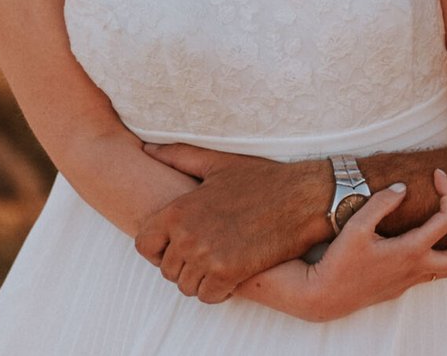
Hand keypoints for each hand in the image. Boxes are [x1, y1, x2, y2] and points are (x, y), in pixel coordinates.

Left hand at [135, 143, 331, 302]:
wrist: (303, 198)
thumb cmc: (262, 179)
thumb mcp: (217, 163)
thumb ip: (178, 156)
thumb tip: (147, 149)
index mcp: (179, 210)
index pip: (143, 245)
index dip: (156, 249)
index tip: (176, 247)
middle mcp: (187, 235)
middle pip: (167, 270)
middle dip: (184, 265)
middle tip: (207, 254)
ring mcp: (206, 256)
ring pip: (186, 286)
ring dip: (201, 280)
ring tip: (220, 263)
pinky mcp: (229, 273)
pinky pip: (208, 297)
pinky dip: (218, 291)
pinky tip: (233, 274)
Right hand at [240, 169, 446, 321]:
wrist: (324, 297)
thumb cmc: (338, 261)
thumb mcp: (356, 227)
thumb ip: (381, 204)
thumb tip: (403, 189)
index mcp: (411, 250)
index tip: (438, 173)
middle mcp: (419, 268)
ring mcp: (412, 280)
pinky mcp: (403, 285)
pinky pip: (436, 272)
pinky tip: (444, 249)